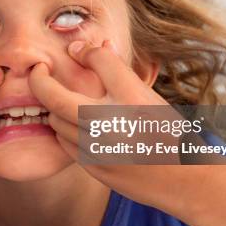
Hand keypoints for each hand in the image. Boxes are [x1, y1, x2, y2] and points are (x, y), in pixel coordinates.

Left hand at [29, 40, 183, 206]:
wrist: (184, 179)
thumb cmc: (167, 130)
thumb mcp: (147, 95)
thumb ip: (113, 68)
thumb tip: (79, 47)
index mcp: (132, 97)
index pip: (97, 60)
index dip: (78, 50)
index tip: (69, 50)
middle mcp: (113, 122)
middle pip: (55, 97)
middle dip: (41, 81)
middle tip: (41, 72)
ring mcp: (99, 149)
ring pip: (55, 121)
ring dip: (55, 108)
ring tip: (64, 100)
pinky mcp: (93, 167)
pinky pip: (65, 143)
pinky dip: (66, 130)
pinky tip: (78, 126)